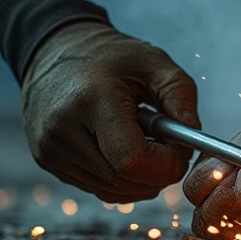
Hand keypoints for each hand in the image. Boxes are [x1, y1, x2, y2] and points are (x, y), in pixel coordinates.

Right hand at [19, 19, 198, 201]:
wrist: (54, 49)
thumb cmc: (109, 54)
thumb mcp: (154, 61)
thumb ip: (181, 96)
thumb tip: (193, 138)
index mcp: (91, 100)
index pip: (132, 161)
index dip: (165, 164)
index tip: (180, 147)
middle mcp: (62, 130)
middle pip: (123, 181)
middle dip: (158, 173)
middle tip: (169, 146)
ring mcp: (50, 149)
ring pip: (111, 190)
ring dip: (140, 177)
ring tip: (143, 139)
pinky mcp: (47, 160)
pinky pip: (96, 187)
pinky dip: (120, 177)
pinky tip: (122, 146)